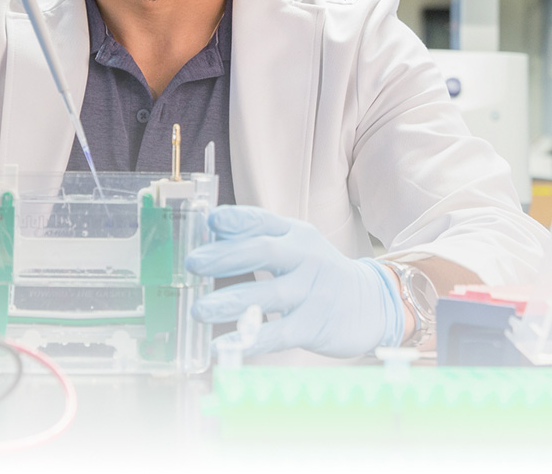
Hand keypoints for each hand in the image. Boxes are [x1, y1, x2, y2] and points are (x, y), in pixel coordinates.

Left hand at [185, 205, 403, 357]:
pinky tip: (223, 345)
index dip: (236, 220)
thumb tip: (209, 232)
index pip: (262, 221)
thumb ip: (256, 237)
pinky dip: (249, 339)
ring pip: (268, 295)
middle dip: (225, 257)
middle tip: (193, 263)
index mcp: (294, 234)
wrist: (372, 304)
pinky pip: (277, 333)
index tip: (210, 222)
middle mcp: (305, 258)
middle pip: (263, 252)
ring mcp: (311, 292)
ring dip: (230, 302)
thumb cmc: (317, 271)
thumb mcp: (294, 244)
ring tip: (199, 310)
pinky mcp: (314, 326)